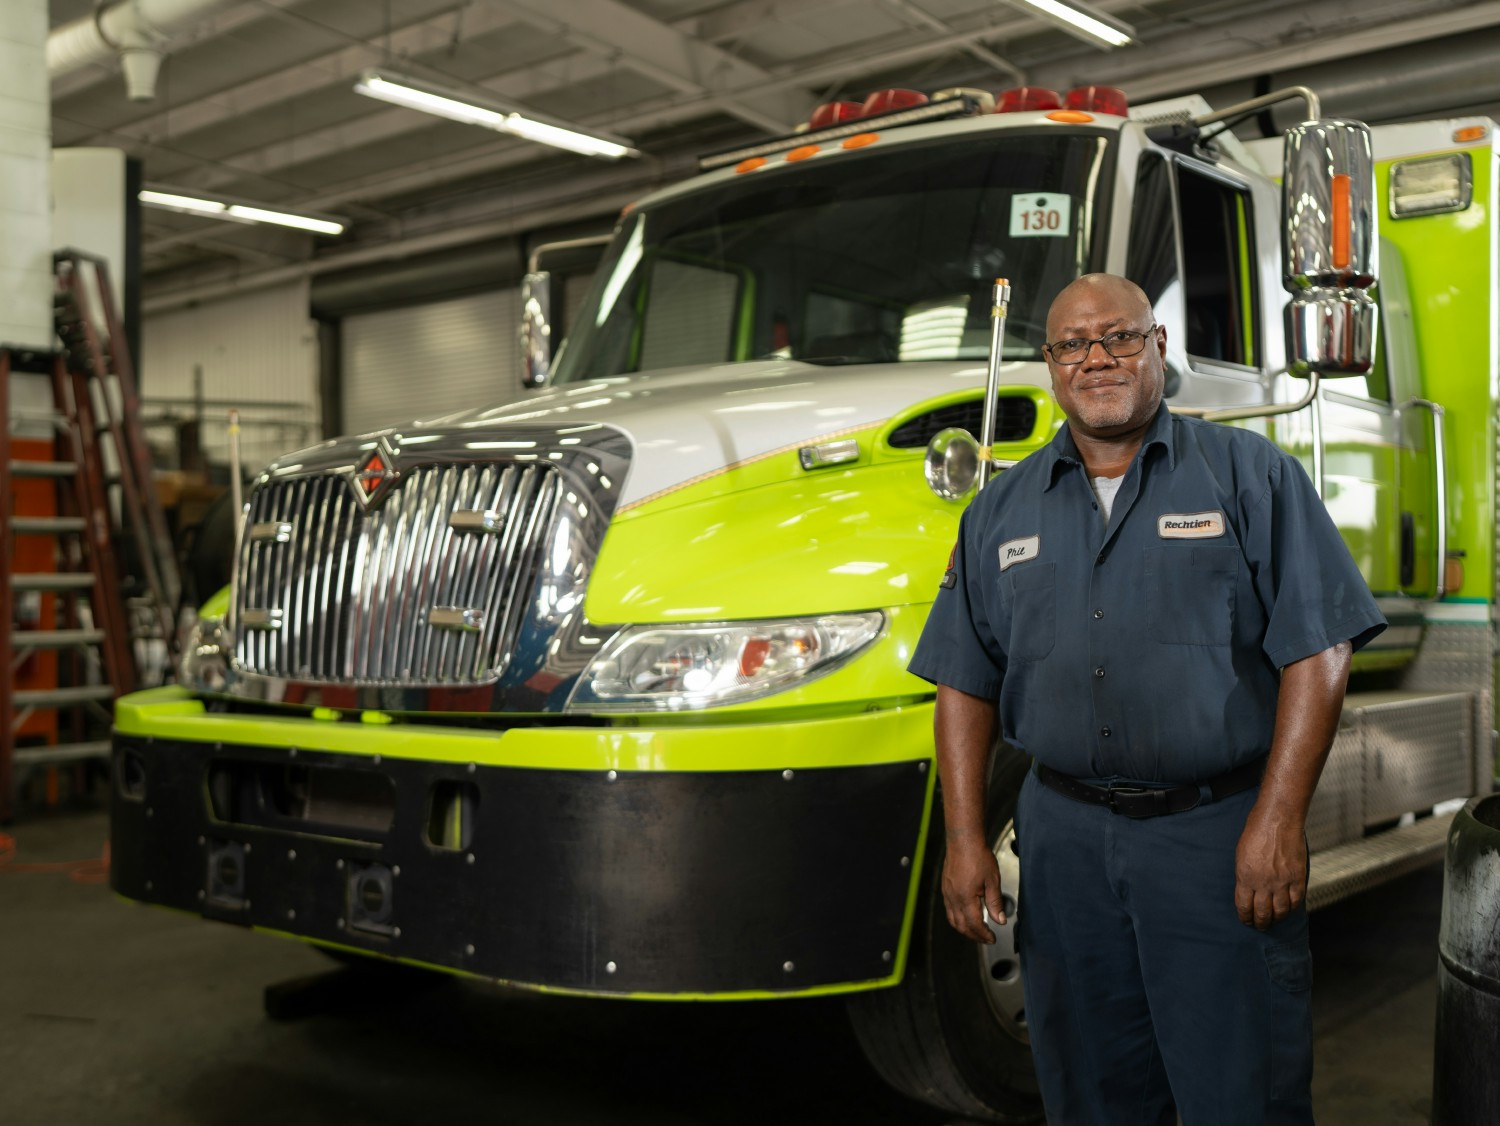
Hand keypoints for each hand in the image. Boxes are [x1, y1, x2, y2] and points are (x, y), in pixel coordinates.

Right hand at [941, 832, 1003, 943]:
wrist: (963, 840)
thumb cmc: (978, 856)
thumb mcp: (992, 880)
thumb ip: (995, 902)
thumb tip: (1000, 921)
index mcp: (965, 898)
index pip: (974, 924)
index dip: (984, 934)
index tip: (992, 938)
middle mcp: (953, 898)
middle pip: (961, 925)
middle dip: (974, 935)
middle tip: (986, 938)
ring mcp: (947, 893)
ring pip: (952, 919)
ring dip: (964, 928)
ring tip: (977, 931)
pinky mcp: (945, 888)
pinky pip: (949, 909)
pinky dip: (957, 918)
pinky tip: (966, 915)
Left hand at [1234, 805, 1306, 929]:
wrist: (1278, 819)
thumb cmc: (1256, 831)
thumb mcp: (1241, 854)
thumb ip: (1244, 875)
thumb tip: (1248, 891)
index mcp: (1245, 877)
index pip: (1244, 906)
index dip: (1245, 917)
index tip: (1246, 921)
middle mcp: (1264, 883)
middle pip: (1262, 913)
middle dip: (1260, 923)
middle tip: (1260, 926)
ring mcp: (1282, 882)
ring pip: (1281, 911)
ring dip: (1276, 919)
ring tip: (1274, 921)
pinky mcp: (1298, 878)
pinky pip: (1296, 901)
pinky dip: (1292, 908)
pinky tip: (1288, 910)